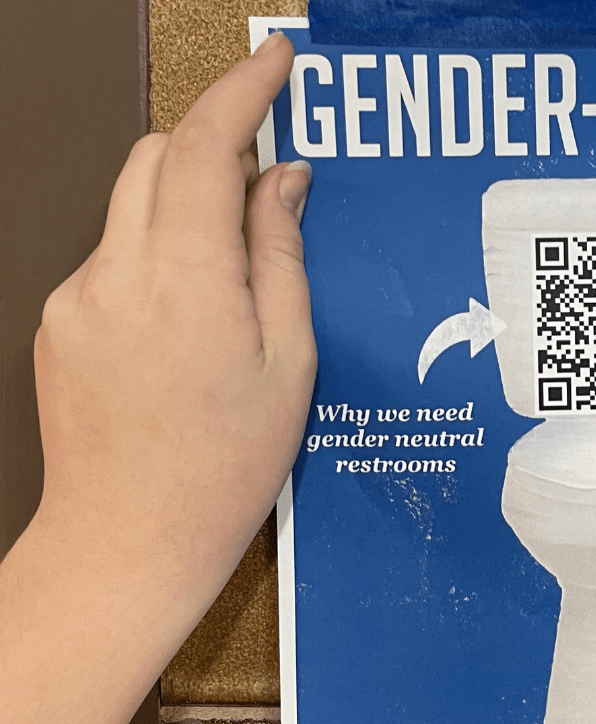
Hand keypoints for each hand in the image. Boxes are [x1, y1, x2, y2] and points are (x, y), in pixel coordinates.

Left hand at [30, 32, 313, 600]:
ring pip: (131, 202)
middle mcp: (117, 272)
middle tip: (268, 175)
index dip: (244, 92)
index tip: (276, 63)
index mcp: (188, 281)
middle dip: (213, 144)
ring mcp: (77, 295)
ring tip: (233, 269)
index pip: (208, 147)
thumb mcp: (289, 364)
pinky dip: (155, 254)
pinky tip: (188, 322)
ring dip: (184, 202)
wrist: (130, 539)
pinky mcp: (58, 321)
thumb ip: (281, 257)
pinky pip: (112, 255)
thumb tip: (283, 181)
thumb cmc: (225, 467)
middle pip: (156, 155)